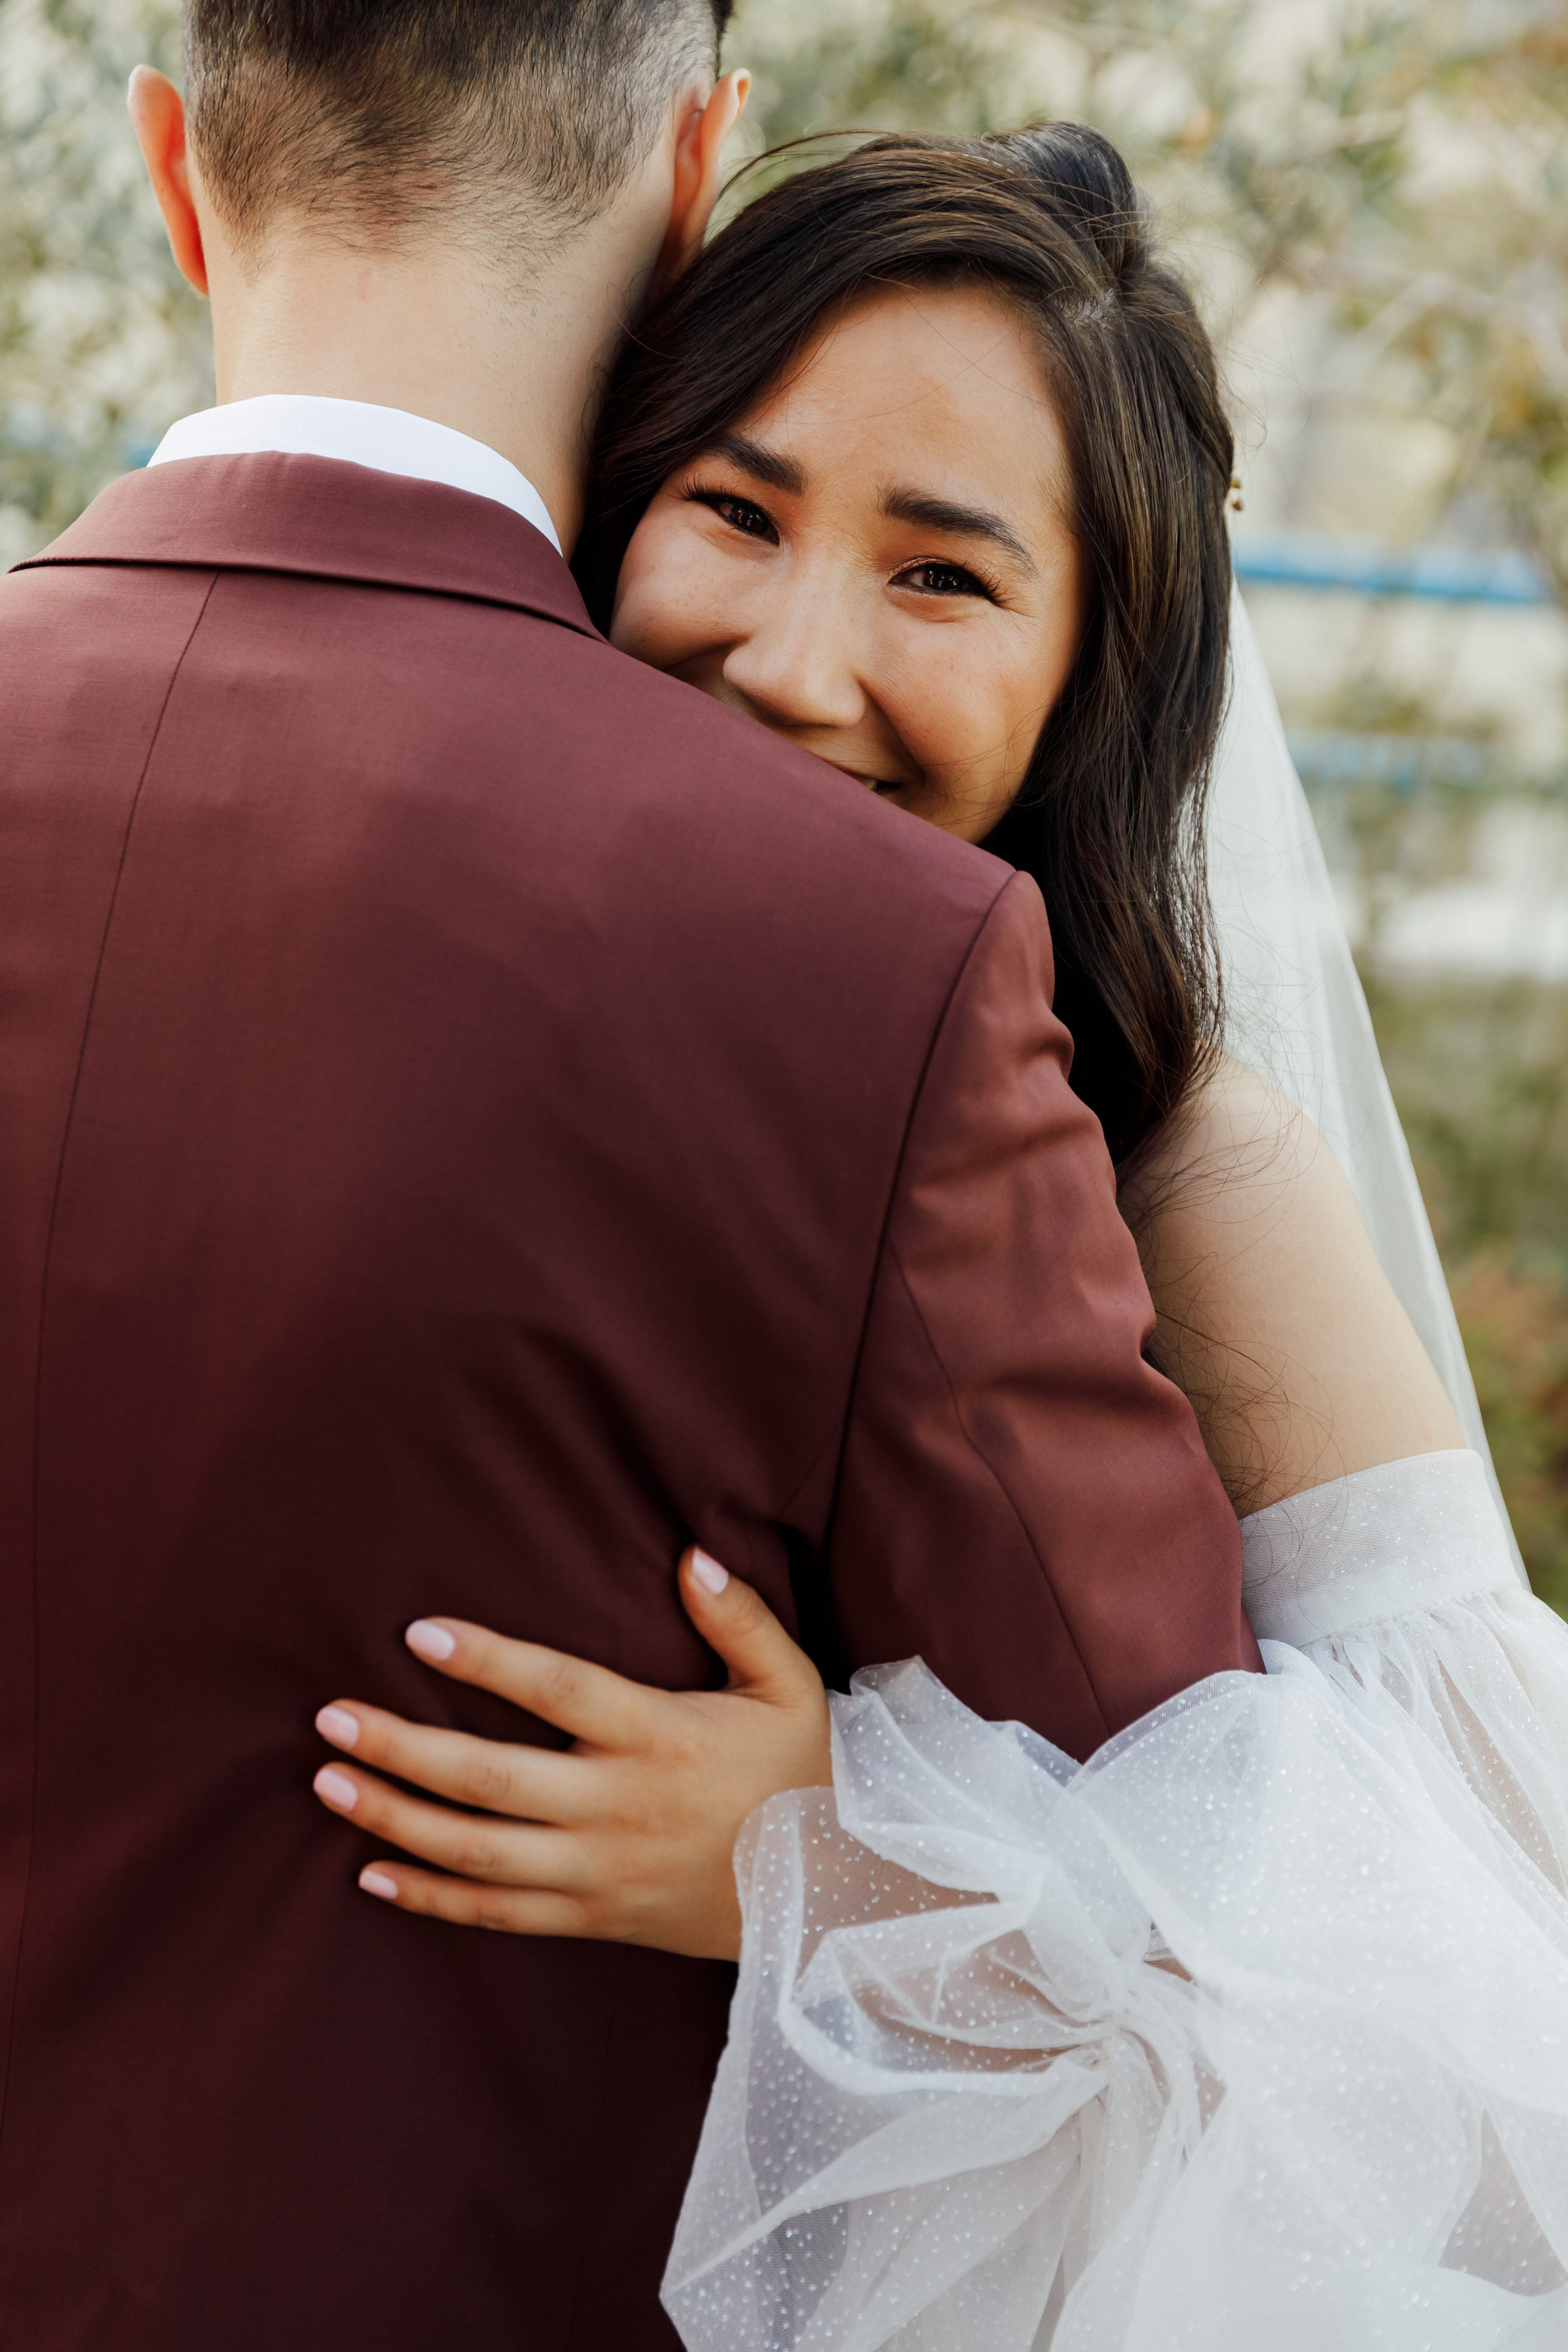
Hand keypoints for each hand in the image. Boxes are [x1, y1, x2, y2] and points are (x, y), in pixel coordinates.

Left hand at [310, 1549, 830, 1959]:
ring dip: (395, 1818)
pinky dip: (430, 1899)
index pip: (559, 1690)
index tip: (418, 1634)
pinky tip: (371, 1872)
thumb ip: (742, 1618)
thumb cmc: (802, 1774)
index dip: (488, 1661)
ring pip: (476, 1852)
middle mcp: (620, 1807)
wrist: (832, 1899)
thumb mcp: (792, 1685)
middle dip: (401, 1747)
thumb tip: (694, 1554)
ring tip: (327, 1783)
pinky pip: (497, 1915)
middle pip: (489, 1779)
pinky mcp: (595, 1919)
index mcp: (663, 1737)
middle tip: (329, 1719)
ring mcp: (601, 1871)